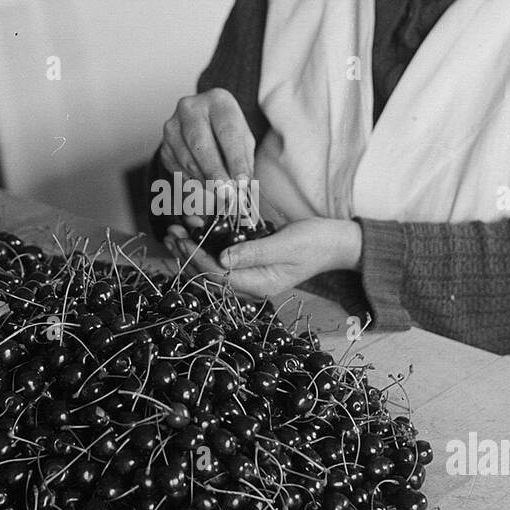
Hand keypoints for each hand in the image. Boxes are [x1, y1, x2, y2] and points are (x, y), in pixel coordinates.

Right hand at [159, 89, 253, 186]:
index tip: (242, 182)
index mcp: (217, 101)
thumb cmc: (228, 132)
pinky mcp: (164, 146)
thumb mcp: (244, 141)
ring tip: (221, 192)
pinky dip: (194, 181)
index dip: (235, 160)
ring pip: (187, 159)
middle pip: (200, 143)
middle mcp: (190, 108)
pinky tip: (206, 183)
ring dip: (206, 180)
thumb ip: (243, 162)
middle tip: (227, 192)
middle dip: (215, 171)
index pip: (227, 132)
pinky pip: (178, 170)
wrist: (206, 124)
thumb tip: (242, 187)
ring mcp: (172, 126)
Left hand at [166, 218, 361, 298]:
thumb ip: (254, 252)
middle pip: (211, 273)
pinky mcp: (254, 259)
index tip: (182, 240)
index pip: (218, 276)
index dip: (197, 259)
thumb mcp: (286, 244)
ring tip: (177, 229)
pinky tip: (199, 225)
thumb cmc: (316, 242)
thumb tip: (223, 259)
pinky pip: (226, 253)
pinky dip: (212, 240)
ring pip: (215, 262)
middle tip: (171, 233)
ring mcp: (252, 272)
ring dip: (197, 246)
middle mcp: (252, 282)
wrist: (337, 242)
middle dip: (190, 254)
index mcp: (259, 284)